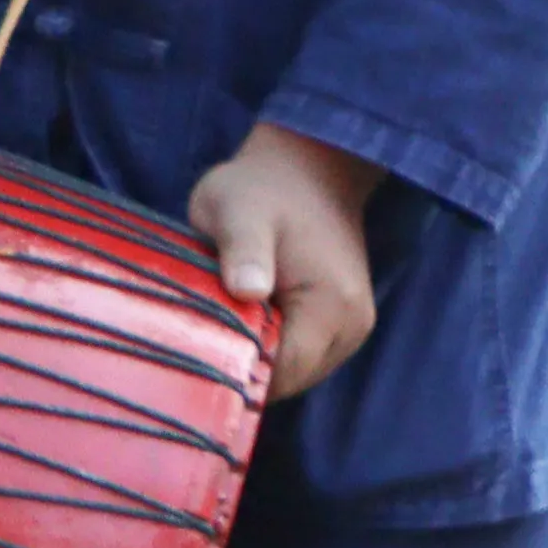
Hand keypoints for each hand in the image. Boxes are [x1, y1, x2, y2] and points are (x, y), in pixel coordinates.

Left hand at [186, 121, 385, 397]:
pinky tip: (245, 321)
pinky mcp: (342, 321)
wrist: (307, 166)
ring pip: (293, 373)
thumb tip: (248, 290)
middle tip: (201, 336)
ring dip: (256, 358)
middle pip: (288, 382)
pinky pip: (300, 357)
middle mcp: (353, 325)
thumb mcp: (238, 211)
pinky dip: (270, 348)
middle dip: (243, 368)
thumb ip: (244, 251)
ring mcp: (352, 326)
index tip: (194, 351)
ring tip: (223, 324)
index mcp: (333, 306)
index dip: (233, 373)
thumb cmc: (262, 189)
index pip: (281, 376)